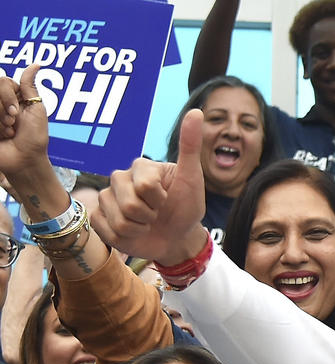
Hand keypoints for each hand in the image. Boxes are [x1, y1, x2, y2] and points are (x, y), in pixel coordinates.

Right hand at [0, 65, 51, 177]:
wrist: (25, 160)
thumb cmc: (34, 138)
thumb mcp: (37, 110)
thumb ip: (30, 86)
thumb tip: (37, 64)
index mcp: (14, 95)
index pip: (2, 81)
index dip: (7, 96)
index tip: (16, 113)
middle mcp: (1, 102)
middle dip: (4, 111)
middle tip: (12, 125)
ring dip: (0, 122)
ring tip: (8, 133)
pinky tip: (2, 137)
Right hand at [92, 109, 206, 265]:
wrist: (177, 238)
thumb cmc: (185, 207)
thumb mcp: (192, 178)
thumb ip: (189, 147)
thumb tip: (196, 112)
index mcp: (140, 166)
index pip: (145, 187)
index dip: (160, 200)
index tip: (167, 199)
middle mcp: (119, 178)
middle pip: (130, 205)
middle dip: (150, 216)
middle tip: (157, 214)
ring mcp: (106, 197)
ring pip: (119, 221)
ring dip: (139, 229)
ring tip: (146, 224)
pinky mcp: (98, 218)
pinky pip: (107, 231)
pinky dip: (125, 238)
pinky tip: (133, 232)